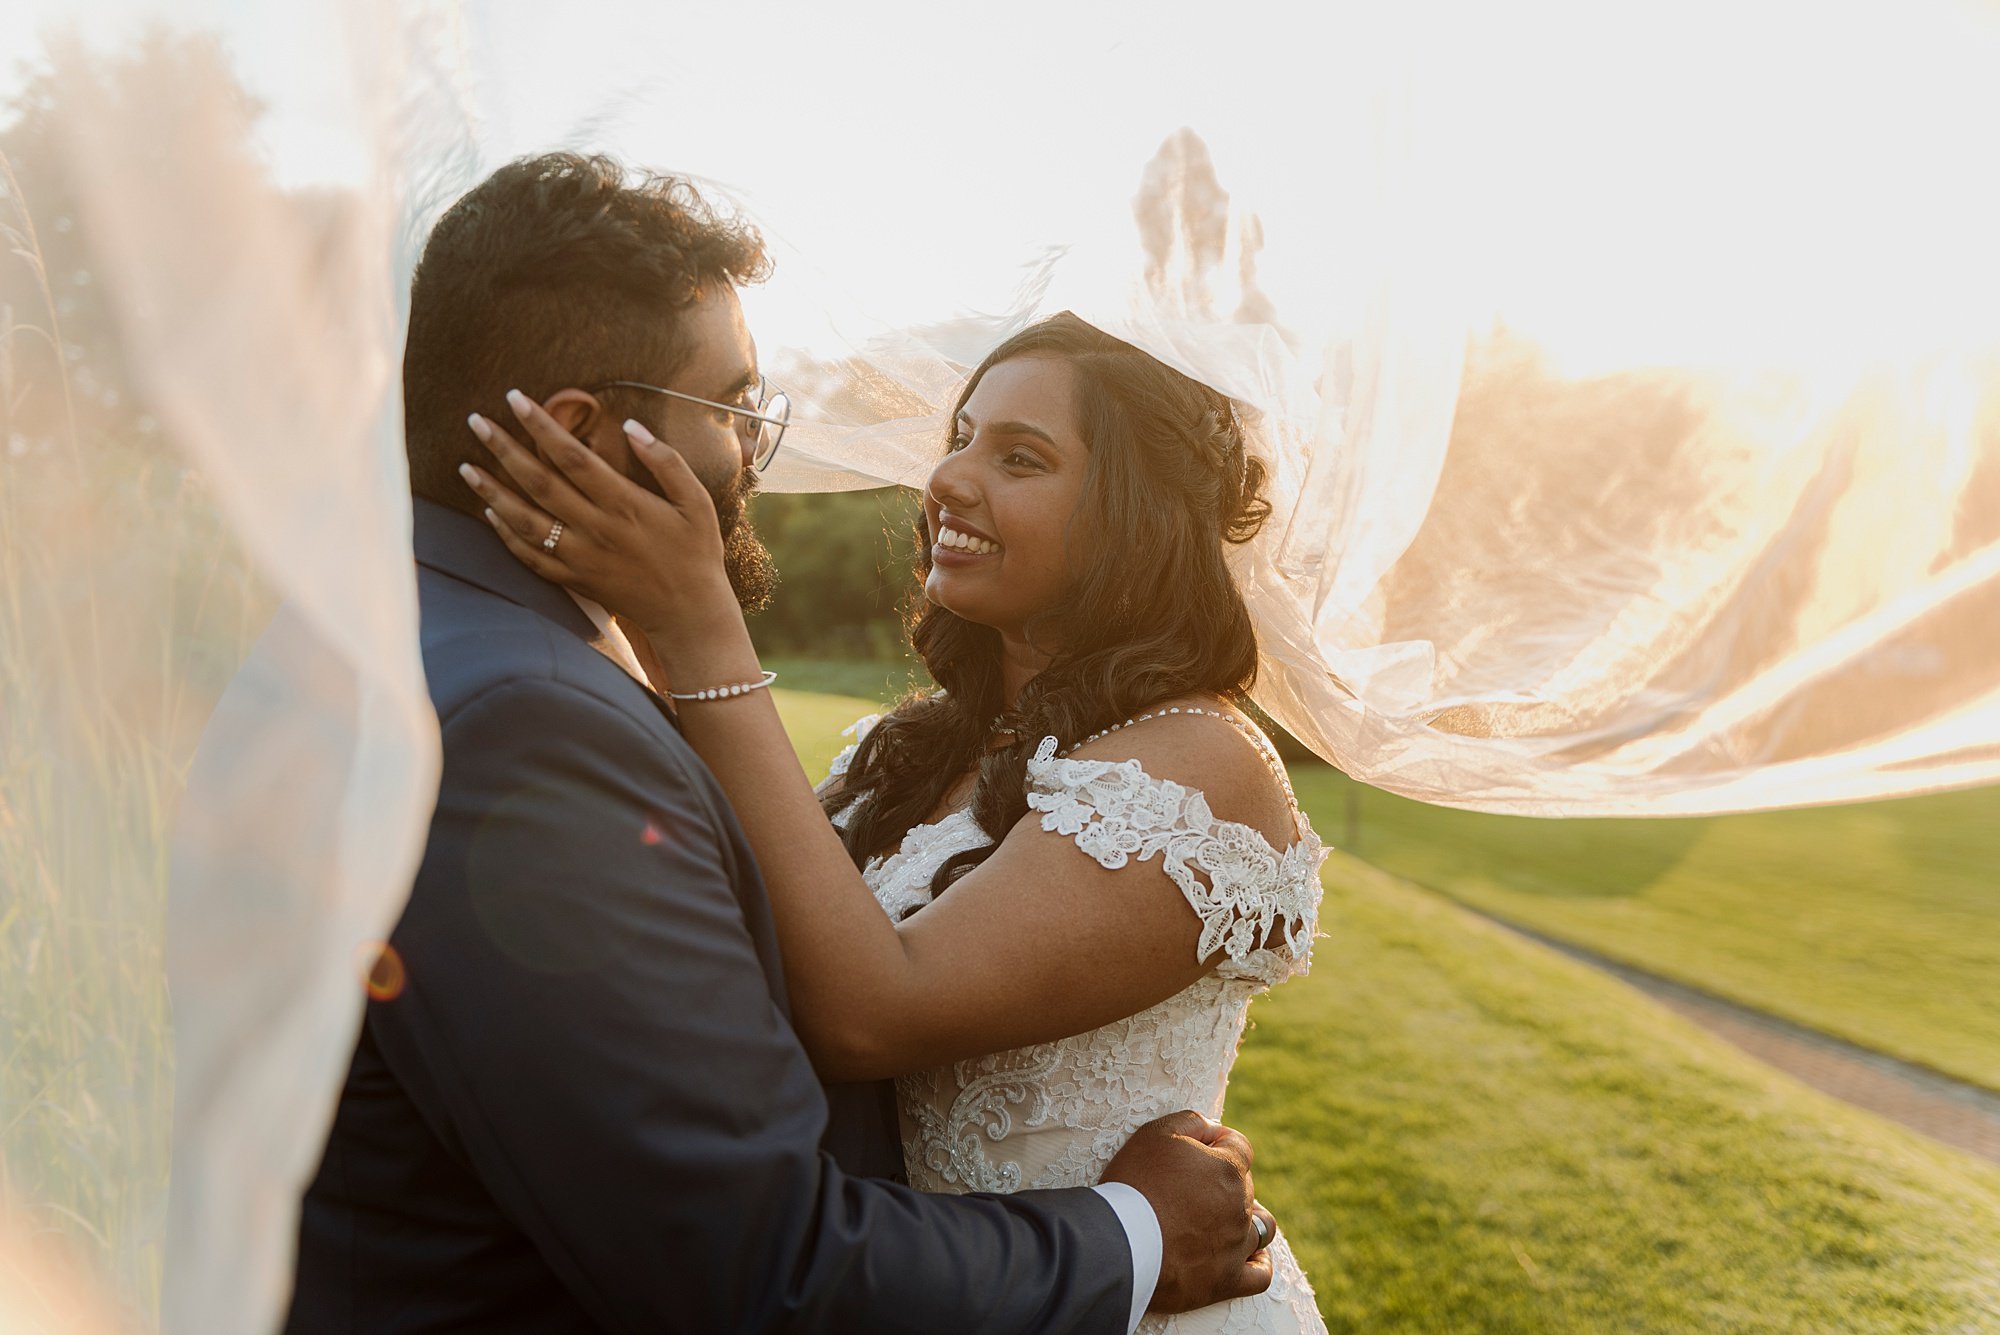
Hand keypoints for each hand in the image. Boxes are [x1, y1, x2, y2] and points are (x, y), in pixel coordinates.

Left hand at [459, 390, 736, 638]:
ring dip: (491, 492)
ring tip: (466, 467)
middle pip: (538, 483)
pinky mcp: (574, 580)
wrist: (689, 614)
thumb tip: (631, 426)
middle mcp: (596, 529)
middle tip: (475, 422)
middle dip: (503, 449)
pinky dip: (506, 536)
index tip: (515, 399)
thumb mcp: (697, 502)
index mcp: (624, 504)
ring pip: (524, 521)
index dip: (540, 425)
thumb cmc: (696, 553)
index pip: (572, 456)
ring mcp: (580, 558)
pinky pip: (530, 557)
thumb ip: (666, 461)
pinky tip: (489, 514)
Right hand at [1102, 1110, 1276, 1313]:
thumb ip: (1191, 1123)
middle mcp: (1240, 1208)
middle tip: (1187, 1187)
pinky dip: (1257, 1263)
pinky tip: (1247, 1256)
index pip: (1239, 1146)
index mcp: (1228, 1170)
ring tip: (1222, 1220)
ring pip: (1261, 1228)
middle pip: (1246, 1186)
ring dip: (1247, 1219)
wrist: (1116, 1245)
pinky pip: (1259, 1275)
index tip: (1193, 1152)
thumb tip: (1213, 1128)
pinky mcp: (1226, 1282)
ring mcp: (1236, 1247)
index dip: (1218, 1144)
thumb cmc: (1134, 1185)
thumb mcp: (1155, 1134)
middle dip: (1223, 1180)